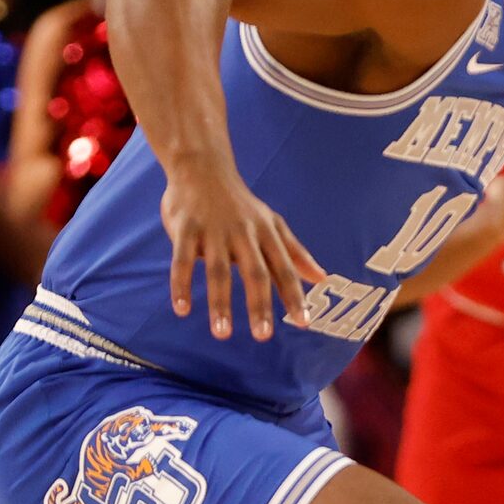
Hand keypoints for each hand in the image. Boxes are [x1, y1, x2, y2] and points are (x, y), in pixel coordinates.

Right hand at [161, 163, 326, 341]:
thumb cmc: (241, 204)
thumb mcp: (273, 224)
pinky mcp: (186, 229)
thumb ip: (296, 253)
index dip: (294, 296)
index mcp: (266, 234)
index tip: (304, 323)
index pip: (284, 269)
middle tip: (263, 336)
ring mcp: (213, 231)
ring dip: (220, 303)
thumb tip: (322, 278)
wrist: (203, 167)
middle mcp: (243, 233)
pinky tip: (182, 309)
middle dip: (259, 305)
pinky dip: (181, 285)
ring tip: (222, 333)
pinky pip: (181, 261)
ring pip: (217, 271)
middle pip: (254, 273)